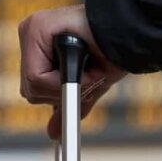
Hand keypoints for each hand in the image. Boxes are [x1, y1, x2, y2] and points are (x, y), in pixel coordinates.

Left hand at [18, 4, 126, 138]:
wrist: (131, 34)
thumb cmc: (113, 53)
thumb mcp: (86, 86)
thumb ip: (66, 105)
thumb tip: (53, 133)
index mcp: (38, 47)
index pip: (34, 87)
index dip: (59, 94)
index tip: (82, 84)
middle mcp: (30, 36)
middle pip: (30, 87)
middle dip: (60, 91)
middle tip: (87, 75)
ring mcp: (31, 29)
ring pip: (34, 83)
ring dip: (65, 85)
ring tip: (88, 65)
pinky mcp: (36, 27)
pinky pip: (38, 75)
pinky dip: (62, 80)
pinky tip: (82, 61)